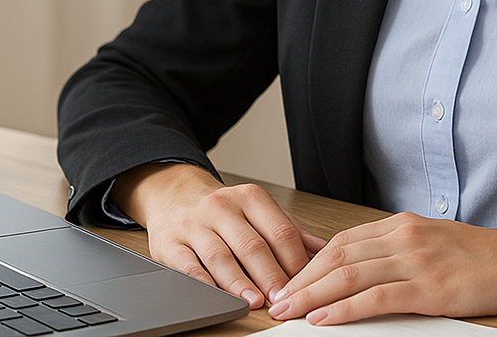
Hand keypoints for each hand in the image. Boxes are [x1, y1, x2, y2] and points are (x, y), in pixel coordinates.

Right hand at [111, 163, 326, 309]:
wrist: (174, 196)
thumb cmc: (223, 210)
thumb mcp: (257, 211)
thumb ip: (290, 231)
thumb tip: (325, 251)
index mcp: (250, 198)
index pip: (280, 231)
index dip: (295, 260)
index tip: (306, 283)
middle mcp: (222, 207)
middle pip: (252, 245)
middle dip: (270, 275)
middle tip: (283, 298)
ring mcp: (195, 225)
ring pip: (221, 257)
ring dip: (240, 282)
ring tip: (254, 301)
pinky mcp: (170, 243)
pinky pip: (188, 266)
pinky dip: (204, 283)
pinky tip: (217, 296)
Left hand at [266, 212, 496, 324]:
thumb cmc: (483, 259)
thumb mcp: (434, 245)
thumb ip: (398, 252)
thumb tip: (360, 270)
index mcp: (403, 225)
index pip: (342, 241)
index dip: (309, 262)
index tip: (287, 281)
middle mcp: (404, 236)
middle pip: (337, 256)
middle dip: (300, 280)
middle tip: (275, 300)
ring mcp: (416, 260)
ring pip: (348, 275)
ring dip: (311, 295)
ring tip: (287, 311)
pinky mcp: (429, 287)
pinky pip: (375, 298)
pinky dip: (343, 309)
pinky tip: (323, 319)